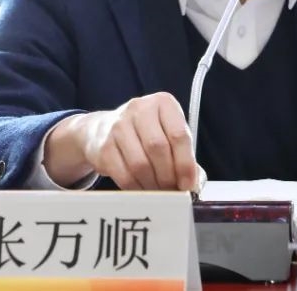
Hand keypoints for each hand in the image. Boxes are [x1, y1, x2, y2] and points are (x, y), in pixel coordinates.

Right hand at [70, 92, 200, 190]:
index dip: (185, 164)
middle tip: (173, 191)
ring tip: (159, 192)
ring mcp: (118, 126)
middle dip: (169, 176)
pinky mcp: (104, 146)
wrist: (103, 129)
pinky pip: (124, 175)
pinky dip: (137, 188)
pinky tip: (143, 190)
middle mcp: (139, 109)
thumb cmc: (145, 133)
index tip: (189, 184)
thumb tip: (193, 182)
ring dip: (153, 185)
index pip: (178, 135)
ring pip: (140, 164)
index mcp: (163, 103)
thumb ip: (184, 154)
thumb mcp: (168, 133)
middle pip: (158, 148)